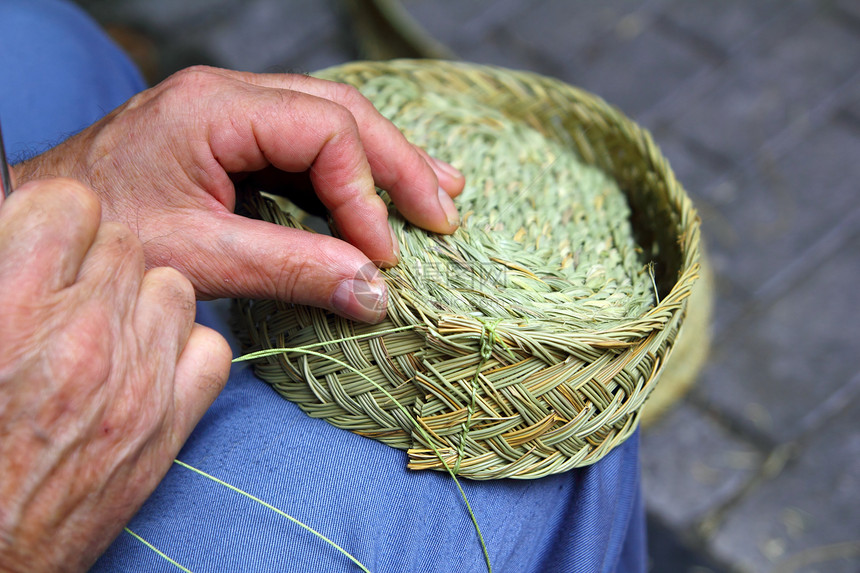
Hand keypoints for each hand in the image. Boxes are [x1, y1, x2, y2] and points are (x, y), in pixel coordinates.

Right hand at [0, 179, 231, 571]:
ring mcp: (137, 380)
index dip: (57, 219)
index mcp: (12, 304)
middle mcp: (84, 336)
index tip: (47, 241)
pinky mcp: (169, 423)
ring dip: (143, 300)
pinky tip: (148, 363)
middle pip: (127, 245)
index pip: (72, 205)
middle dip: (98, 261)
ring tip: (105, 330)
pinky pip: (210, 347)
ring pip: (174, 289)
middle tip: (68, 294)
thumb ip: (3, 268)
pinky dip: (185, 348)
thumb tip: (21, 221)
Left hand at [13, 66, 464, 322]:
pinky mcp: (234, 141)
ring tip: (439, 192)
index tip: (385, 254)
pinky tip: (383, 194)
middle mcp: (230, 97)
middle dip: (399, 165)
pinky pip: (309, 145)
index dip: (366, 193)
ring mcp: (233, 114)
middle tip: (445, 214)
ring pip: (333, 122)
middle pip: (342, 114)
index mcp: (216, 109)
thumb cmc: (106, 236)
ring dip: (387, 162)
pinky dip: (352, 174)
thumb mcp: (200, 256)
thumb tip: (375, 291)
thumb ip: (292, 269)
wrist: (50, 222)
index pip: (324, 132)